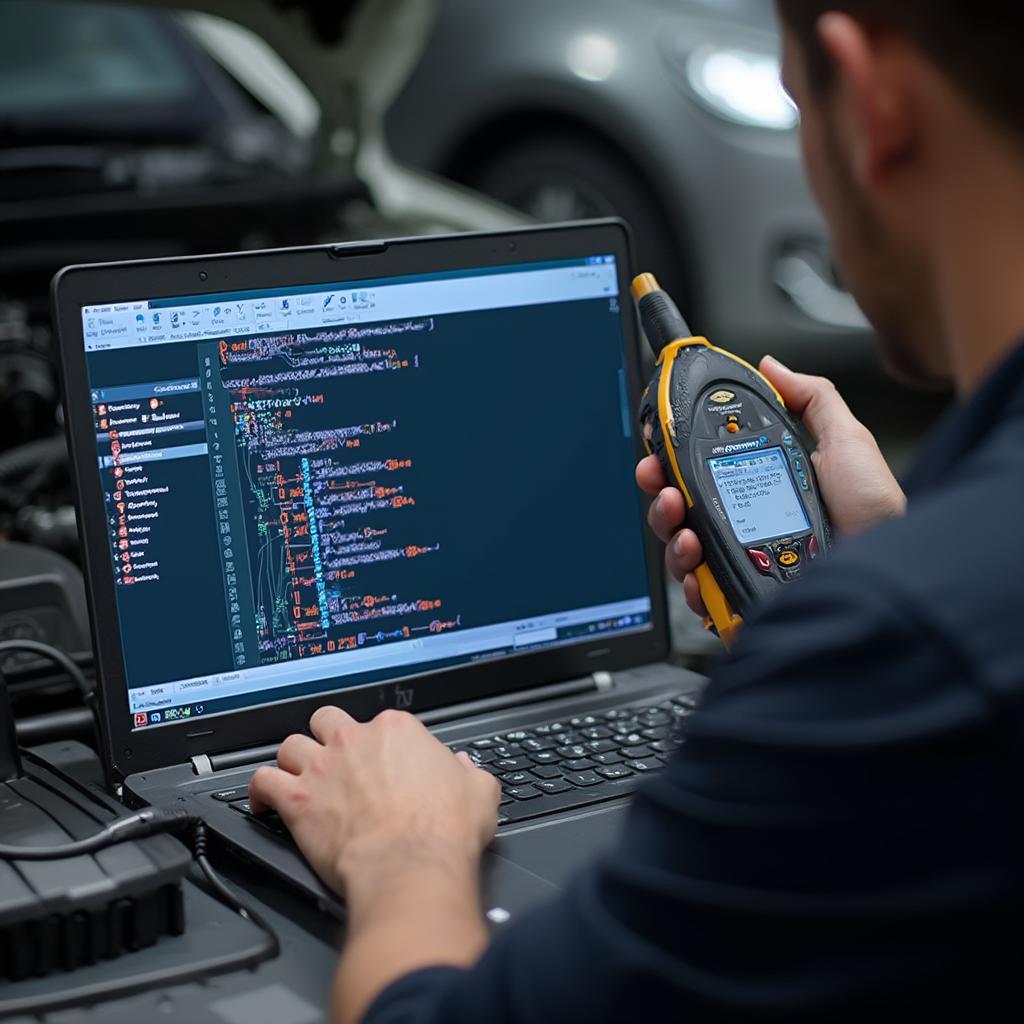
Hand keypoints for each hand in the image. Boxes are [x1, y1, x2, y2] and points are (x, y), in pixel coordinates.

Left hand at [249, 707, 499, 896]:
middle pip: (326, 720)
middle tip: (332, 759)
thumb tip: (463, 767)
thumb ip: (469, 773)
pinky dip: (258, 790)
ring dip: (292, 761)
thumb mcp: (478, 792)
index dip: (377, 744)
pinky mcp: (297, 800)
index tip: (380, 762)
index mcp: (397, 731)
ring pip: (290, 745)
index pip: (378, 722)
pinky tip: (261, 800)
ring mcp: (322, 768)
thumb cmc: (441, 832)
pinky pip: (262, 781)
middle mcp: (354, 740)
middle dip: (326, 736)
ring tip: (297, 776)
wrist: (410, 865)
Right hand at [637, 355, 905, 617]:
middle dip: (661, 491)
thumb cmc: (877, 515)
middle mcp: (746, 525)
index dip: (673, 456)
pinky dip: (691, 581)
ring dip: (670, 532)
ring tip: (684, 523)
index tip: (659, 444)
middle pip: (681, 508)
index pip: (701, 469)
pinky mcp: (742, 598)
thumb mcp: (847, 441)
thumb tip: (772, 365)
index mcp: (762, 487)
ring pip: (680, 550)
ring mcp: (741, 564)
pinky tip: (700, 567)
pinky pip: (700, 594)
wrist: (888, 574)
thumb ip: (812, 398)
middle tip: (664, 482)